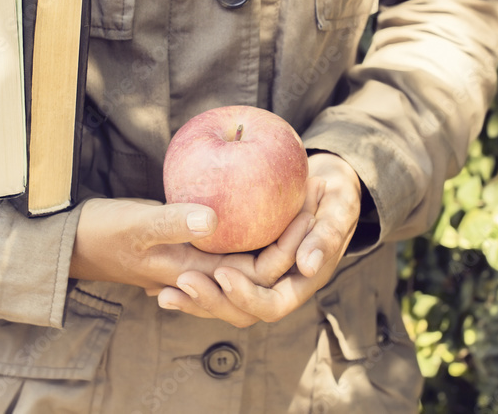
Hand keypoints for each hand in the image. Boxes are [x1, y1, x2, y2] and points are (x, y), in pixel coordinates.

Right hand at [69, 197, 315, 291]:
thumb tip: (214, 219)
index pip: (261, 274)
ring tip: (300, 198)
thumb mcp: (137, 225)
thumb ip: (173, 222)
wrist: (77, 241)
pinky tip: (269, 196)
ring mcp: (203, 264)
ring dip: (279, 237)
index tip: (306, 211)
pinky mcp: (197, 249)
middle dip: (297, 244)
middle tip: (314, 200)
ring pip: (255, 260)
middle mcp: (207, 276)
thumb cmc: (106, 234)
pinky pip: (236, 243)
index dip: (290, 248)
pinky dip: (256, 226)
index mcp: (199, 276)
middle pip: (267, 272)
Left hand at [157, 152, 361, 326]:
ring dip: (195, 300)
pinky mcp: (241, 263)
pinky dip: (193, 281)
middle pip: (240, 311)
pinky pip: (214, 280)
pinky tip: (158, 279)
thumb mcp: (339, 208)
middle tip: (181, 282)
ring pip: (223, 301)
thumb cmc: (337, 194)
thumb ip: (326, 236)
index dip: (246, 296)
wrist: (327, 185)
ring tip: (161, 294)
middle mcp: (277, 286)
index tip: (221, 272)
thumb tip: (307, 267)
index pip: (271, 305)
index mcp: (302, 282)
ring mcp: (256, 277)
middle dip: (210, 302)